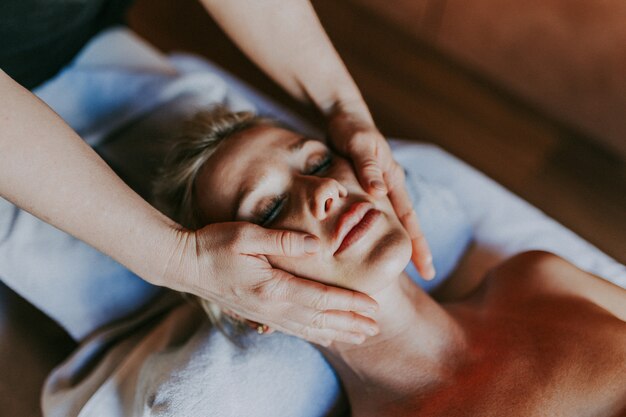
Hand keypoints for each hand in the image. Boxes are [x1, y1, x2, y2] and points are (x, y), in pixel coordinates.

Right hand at [163, 222, 379, 345]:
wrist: (184, 264)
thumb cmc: (214, 244)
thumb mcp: (247, 235)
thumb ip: (283, 241)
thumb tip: (316, 245)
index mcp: (273, 287)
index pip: (321, 298)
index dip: (349, 304)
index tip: (373, 307)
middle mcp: (272, 306)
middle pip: (320, 319)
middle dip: (350, 324)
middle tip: (376, 328)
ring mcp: (264, 314)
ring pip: (309, 328)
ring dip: (337, 332)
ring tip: (360, 337)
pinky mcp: (258, 314)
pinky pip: (293, 329)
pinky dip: (314, 334)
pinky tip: (326, 336)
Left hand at [327, 108, 434, 279]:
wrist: (345, 116)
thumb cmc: (351, 129)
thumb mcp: (358, 145)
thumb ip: (367, 168)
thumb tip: (379, 194)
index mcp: (392, 178)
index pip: (409, 218)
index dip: (417, 244)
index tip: (426, 268)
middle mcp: (391, 185)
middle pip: (408, 223)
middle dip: (418, 249)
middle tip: (428, 276)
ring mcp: (382, 186)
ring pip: (395, 220)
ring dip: (401, 241)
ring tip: (405, 265)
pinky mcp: (369, 186)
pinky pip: (379, 213)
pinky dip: (382, 230)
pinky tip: (380, 242)